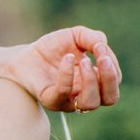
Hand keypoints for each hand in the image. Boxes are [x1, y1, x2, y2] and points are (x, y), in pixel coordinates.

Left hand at [1, 26, 121, 112]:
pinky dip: (67, 75)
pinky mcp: (50, 99)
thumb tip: (103, 47)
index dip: (112, 65)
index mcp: (95, 83)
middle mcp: (84, 95)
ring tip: (82, 60)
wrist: (25, 54)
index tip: (100, 47)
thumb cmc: (52, 48)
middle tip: (102, 58)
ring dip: (91, 80)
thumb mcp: (76, 36)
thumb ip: (93, 38)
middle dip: (110, 78)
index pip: (114, 81)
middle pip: (110, 98)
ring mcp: (68, 100)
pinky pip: (63, 94)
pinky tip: (67, 58)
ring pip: (90, 103)